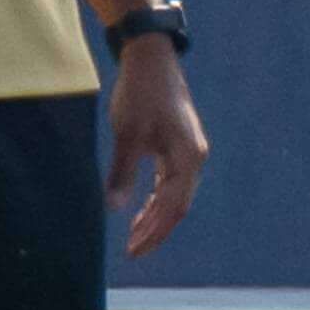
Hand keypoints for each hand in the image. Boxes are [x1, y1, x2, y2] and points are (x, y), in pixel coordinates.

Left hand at [105, 37, 207, 256]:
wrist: (151, 59)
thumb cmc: (140, 93)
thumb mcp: (128, 134)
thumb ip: (123, 173)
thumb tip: (115, 210)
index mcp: (188, 157)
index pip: (174, 206)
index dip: (155, 231)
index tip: (134, 251)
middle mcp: (195, 157)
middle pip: (178, 205)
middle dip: (156, 229)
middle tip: (133, 251)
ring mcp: (189, 152)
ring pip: (175, 195)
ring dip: (156, 216)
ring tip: (134, 236)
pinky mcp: (179, 145)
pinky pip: (171, 181)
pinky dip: (157, 198)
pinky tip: (141, 209)